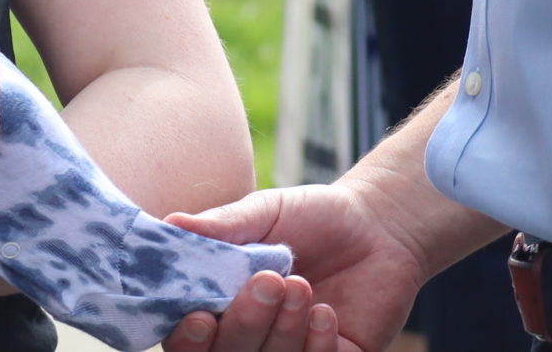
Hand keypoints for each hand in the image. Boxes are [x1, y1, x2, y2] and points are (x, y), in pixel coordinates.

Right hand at [163, 183, 430, 351]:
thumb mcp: (265, 213)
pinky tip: (326, 313)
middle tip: (270, 282)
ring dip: (283, 333)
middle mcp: (252, 338)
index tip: (202, 317)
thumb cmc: (313, 217)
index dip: (188, 340)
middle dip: (245, 326)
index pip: (189, 340)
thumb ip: (222, 226)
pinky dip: (317, 347)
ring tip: (301, 285)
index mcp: (223, 305)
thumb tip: (171, 224)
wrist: (380, 226)